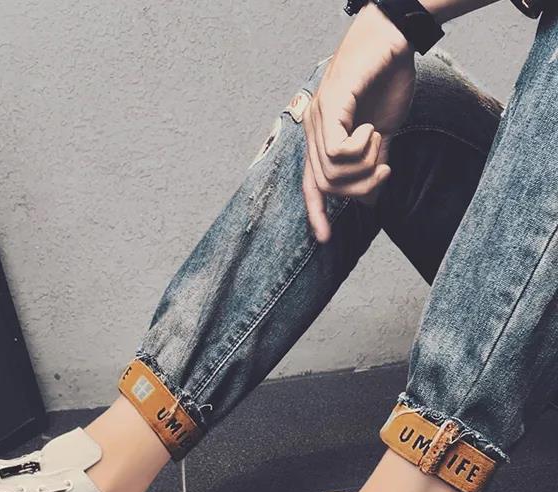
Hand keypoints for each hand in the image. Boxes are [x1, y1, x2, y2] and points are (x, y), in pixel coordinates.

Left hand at [303, 4, 415, 242]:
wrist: (395, 38)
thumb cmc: (388, 80)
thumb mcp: (383, 131)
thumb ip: (372, 163)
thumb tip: (372, 197)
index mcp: (322, 137)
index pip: (310, 184)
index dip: (315, 213)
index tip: (324, 239)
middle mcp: (313, 129)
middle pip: (326, 185)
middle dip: (359, 189)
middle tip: (383, 170)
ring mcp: (318, 117)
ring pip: (332, 172)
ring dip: (364, 166)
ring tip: (379, 141)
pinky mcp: (331, 105)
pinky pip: (337, 150)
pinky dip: (360, 148)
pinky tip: (371, 129)